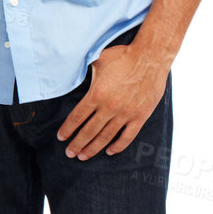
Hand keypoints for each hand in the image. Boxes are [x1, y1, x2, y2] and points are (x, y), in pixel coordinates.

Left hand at [57, 43, 169, 159]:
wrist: (151, 57)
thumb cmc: (122, 56)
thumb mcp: (96, 61)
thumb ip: (82, 71)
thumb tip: (68, 73)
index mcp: (96, 94)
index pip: (76, 118)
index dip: (67, 130)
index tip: (61, 137)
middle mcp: (110, 107)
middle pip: (88, 131)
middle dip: (76, 144)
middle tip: (69, 153)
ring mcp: (126, 113)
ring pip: (106, 137)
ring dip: (93, 148)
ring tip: (83, 156)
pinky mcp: (140, 116)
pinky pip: (128, 136)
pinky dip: (118, 146)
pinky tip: (109, 151)